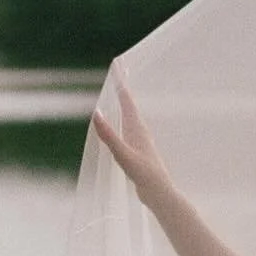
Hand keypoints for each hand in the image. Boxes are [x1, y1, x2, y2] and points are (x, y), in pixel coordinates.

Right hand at [92, 73, 170, 204]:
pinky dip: (126, 117)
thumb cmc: (144, 174)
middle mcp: (140, 130)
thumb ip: (109, 135)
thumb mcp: (122, 154)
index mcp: (136, 128)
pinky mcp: (139, 149)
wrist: (159, 193)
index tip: (118, 63)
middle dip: (123, 85)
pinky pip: (131, 126)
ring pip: (132, 114)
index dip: (121, 81)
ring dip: (126, 101)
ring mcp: (141, 139)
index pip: (127, 99)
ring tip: (121, 92)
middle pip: (130, 102)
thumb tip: (96, 113)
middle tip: (120, 67)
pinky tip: (126, 124)